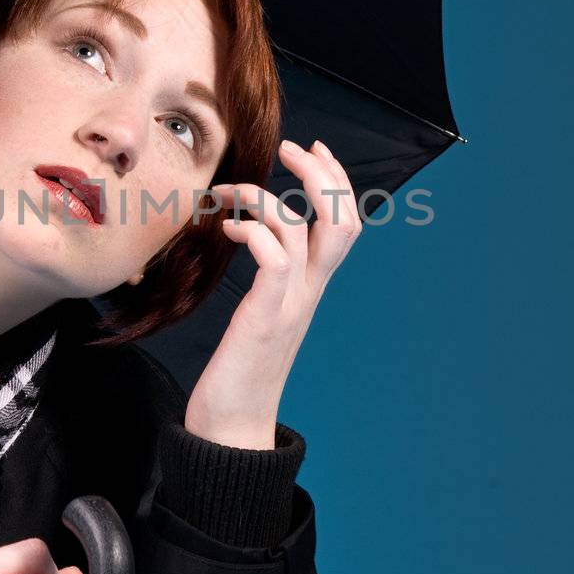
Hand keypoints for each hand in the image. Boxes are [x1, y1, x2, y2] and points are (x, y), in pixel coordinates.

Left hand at [197, 139, 362, 447]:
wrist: (233, 425)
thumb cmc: (241, 368)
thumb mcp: (263, 312)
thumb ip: (271, 276)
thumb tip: (257, 235)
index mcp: (312, 287)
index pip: (346, 222)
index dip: (336, 179)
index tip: (311, 148)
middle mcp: (310, 291)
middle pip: (343, 219)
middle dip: (323, 174)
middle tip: (291, 147)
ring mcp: (291, 303)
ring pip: (301, 229)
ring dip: (263, 197)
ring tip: (227, 194)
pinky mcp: (265, 317)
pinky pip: (275, 260)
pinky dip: (255, 233)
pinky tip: (228, 231)